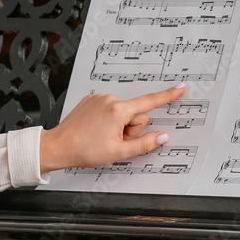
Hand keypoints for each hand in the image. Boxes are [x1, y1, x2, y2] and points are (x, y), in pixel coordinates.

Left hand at [39, 85, 185, 172]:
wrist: (58, 146)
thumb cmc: (84, 150)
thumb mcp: (118, 152)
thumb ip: (144, 145)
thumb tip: (161, 137)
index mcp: (118, 111)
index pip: (150, 102)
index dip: (168, 96)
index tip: (180, 88)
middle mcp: (110, 100)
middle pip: (135, 114)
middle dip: (131, 129)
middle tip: (116, 141)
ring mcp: (99, 98)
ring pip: (123, 112)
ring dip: (119, 126)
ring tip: (104, 137)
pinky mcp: (91, 100)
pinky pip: (110, 109)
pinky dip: (108, 120)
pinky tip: (97, 130)